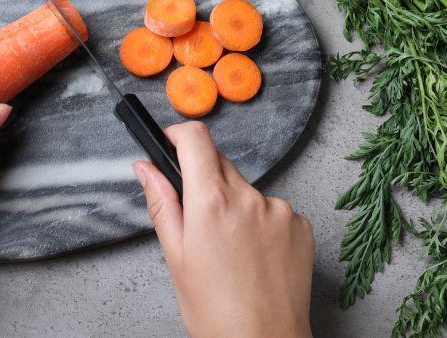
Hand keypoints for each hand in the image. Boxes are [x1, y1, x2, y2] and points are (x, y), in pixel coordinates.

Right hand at [133, 122, 313, 337]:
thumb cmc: (215, 311)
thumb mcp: (176, 256)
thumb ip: (162, 203)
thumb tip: (145, 168)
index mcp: (212, 202)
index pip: (196, 138)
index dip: (179, 135)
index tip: (171, 143)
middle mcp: (249, 198)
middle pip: (220, 162)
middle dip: (203, 179)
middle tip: (197, 219)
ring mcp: (280, 210)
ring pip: (246, 188)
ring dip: (234, 204)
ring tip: (230, 249)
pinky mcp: (301, 225)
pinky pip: (272, 209)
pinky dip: (260, 222)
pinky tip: (254, 255)